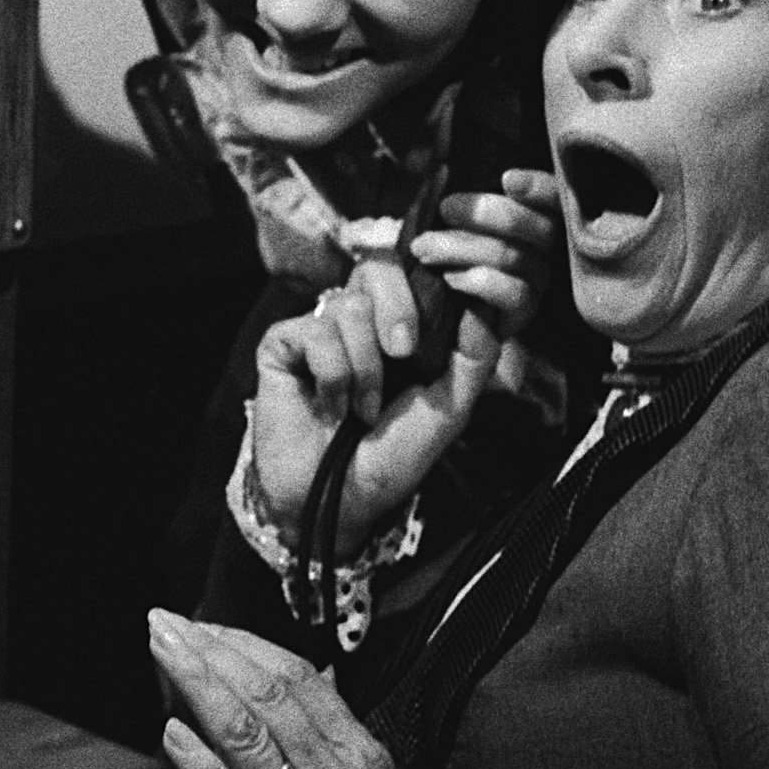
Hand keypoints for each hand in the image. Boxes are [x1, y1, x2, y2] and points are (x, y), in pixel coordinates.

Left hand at [149, 611, 421, 768]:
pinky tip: (171, 735)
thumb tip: (319, 685)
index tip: (209, 626)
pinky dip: (202, 766)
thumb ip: (343, 739)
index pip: (298, 677)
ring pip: (249, 733)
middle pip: (267, 692)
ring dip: (198, 684)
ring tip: (163, 653)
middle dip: (211, 651)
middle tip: (168, 623)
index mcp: (359, 753)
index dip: (246, 644)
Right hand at [249, 281, 499, 554]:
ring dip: (365, 368)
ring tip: (362, 409)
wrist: (340, 500)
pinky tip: (331, 407)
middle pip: (378, 269)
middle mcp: (359, 322)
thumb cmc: (393, 458)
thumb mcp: (449, 408)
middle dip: (398, 310)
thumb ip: (474, 355)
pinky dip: (333, 377)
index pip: (413, 272)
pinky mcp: (282, 344)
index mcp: (400, 327)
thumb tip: (486, 300)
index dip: (426, 284)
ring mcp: (318, 330)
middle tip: (403, 354)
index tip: (437, 318)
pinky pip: (314, 332)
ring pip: (349, 306)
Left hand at [403, 169, 561, 346]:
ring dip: (462, 247)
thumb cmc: (447, 256)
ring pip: (513, 256)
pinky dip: (480, 281)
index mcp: (533, 218)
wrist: (441, 315)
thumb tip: (442, 170)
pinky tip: (450, 279)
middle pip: (539, 225)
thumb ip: (459, 200)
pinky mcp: (525, 310)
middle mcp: (545, 248)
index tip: (507, 179)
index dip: (537, 187)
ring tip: (425, 248)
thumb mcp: (451, 222)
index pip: (553, 197)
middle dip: (489, 212)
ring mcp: (539, 280)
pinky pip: (514, 291)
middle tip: (446, 208)